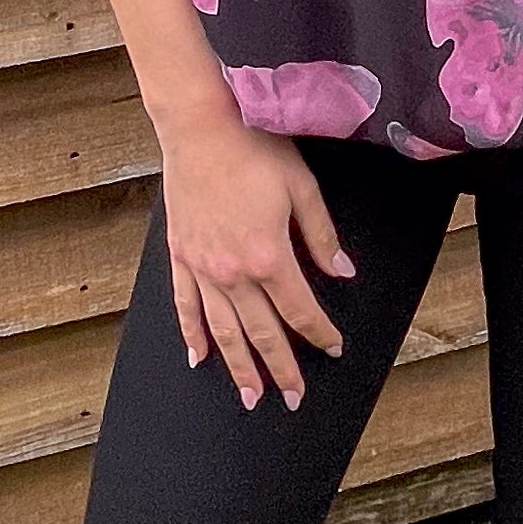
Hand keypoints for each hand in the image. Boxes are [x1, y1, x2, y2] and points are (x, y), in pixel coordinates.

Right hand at [160, 115, 355, 410]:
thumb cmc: (254, 148)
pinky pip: (185, 306)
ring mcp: (202, 267)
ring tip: (250, 397)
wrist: (200, 125)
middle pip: (261, 333)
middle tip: (293, 398)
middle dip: (281, 370)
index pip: (300, 310)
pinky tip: (199, 358)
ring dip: (238, 367)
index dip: (319, 334)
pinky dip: (192, 335)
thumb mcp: (302, 188)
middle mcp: (233, 272)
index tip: (333, 348)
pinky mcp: (180, 256)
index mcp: (269, 257)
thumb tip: (343, 273)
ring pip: (223, 330)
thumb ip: (323, 236)